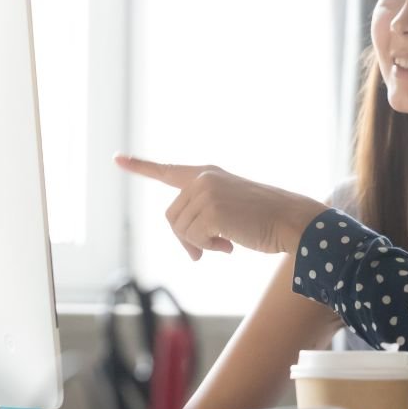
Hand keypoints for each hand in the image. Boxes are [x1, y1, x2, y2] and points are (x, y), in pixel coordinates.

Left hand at [113, 155, 326, 259]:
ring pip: (180, 231)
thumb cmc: (265, 219)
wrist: (291, 220)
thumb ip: (204, 217)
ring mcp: (206, 192)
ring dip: (200, 245)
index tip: (117, 158)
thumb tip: (189, 248)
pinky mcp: (211, 210)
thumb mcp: (229, 210)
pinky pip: (194, 240)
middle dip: (187, 239)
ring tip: (227, 243)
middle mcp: (203, 178)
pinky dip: (209, 248)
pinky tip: (230, 245)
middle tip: (208, 250)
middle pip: (172, 218)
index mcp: (207, 174)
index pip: (167, 171)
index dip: (140, 166)